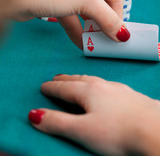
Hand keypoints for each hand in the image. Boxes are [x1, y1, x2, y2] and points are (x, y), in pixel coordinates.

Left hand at [8, 0, 129, 48]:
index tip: (120, 36)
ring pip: (88, 13)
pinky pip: (75, 18)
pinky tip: (83, 45)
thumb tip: (123, 35)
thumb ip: (107, 19)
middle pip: (101, 5)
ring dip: (91, 30)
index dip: (118, 17)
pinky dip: (79, 31)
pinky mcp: (61, 1)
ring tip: (97, 45)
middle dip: (103, 25)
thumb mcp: (86, 2)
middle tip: (109, 42)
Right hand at [28, 75, 159, 155]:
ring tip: (75, 81)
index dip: (52, 88)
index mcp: (89, 91)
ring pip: (93, 81)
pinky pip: (107, 86)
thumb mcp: (82, 131)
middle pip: (78, 80)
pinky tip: (103, 89)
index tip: (43, 86)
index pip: (64, 87)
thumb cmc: (119, 132)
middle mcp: (103, 86)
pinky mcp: (129, 95)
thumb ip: (57, 122)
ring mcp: (117, 89)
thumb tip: (35, 115)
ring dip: (81, 80)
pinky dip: (98, 85)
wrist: (155, 130)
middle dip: (65, 79)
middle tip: (56, 78)